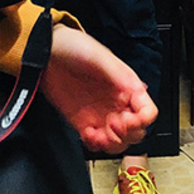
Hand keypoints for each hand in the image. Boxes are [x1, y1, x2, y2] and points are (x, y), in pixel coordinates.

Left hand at [39, 24, 156, 152]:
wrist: (46, 54)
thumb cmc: (73, 47)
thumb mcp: (98, 57)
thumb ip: (118, 74)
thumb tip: (134, 90)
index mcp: (127, 87)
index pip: (147, 112)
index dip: (141, 121)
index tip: (127, 120)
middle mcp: (117, 103)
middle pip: (136, 132)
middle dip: (127, 135)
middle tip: (112, 127)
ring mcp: (101, 115)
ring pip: (119, 141)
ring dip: (112, 144)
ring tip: (98, 135)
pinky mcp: (84, 123)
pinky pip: (96, 143)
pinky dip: (95, 145)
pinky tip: (87, 135)